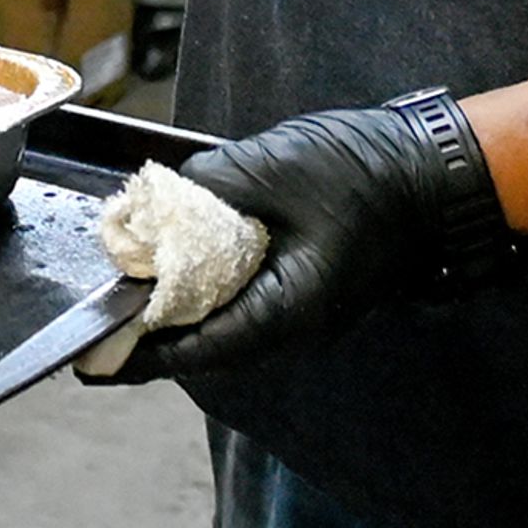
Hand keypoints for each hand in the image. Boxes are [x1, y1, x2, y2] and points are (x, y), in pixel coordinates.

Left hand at [93, 93, 510, 385]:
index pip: (196, 348)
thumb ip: (207, 188)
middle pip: (204, 344)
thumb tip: (158, 207)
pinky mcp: (305, 286)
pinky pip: (243, 300)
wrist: (437, 172)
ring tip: (124, 297)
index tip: (89, 360)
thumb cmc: (363, 173)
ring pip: (223, 323)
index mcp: (285, 310)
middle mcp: (292, 324)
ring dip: (176, 311)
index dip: (137, 354)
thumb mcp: (272, 168)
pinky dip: (204, 289)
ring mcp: (302, 309)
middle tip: (94, 325)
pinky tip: (176, 266)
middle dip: (148, 335)